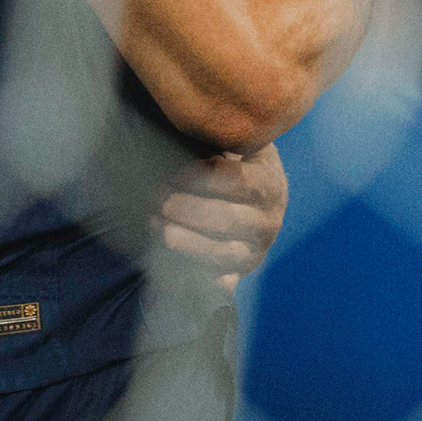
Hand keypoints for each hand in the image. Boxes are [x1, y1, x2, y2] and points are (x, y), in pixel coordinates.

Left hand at [157, 143, 288, 287]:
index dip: (199, 176)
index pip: (234, 181)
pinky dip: (195, 276)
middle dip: (184, 209)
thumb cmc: (239, 165)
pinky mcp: (239, 274)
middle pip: (224, 219)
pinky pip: (218, 283)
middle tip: (156, 199)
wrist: (262, 201)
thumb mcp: (239, 146)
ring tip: (153, 224)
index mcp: (269, 185)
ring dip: (181, 240)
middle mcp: (268, 222)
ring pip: (219, 253)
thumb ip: (219, 143)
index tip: (173, 173)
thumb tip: (191, 137)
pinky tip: (168, 264)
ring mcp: (255, 252)